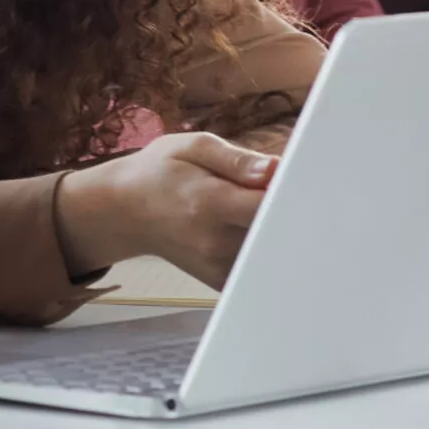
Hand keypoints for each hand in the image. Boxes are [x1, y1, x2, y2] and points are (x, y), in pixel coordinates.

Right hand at [54, 131, 275, 288]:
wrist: (126, 211)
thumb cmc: (160, 173)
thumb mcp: (192, 147)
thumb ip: (237, 159)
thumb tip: (275, 169)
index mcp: (210, 203)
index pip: (269, 206)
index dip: (294, 193)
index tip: (302, 179)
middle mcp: (216, 241)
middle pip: (278, 232)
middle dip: (293, 212)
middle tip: (289, 191)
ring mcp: (218, 266)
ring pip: (273, 250)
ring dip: (279, 229)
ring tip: (258, 206)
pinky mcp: (221, 280)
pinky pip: (259, 267)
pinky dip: (267, 249)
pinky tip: (255, 229)